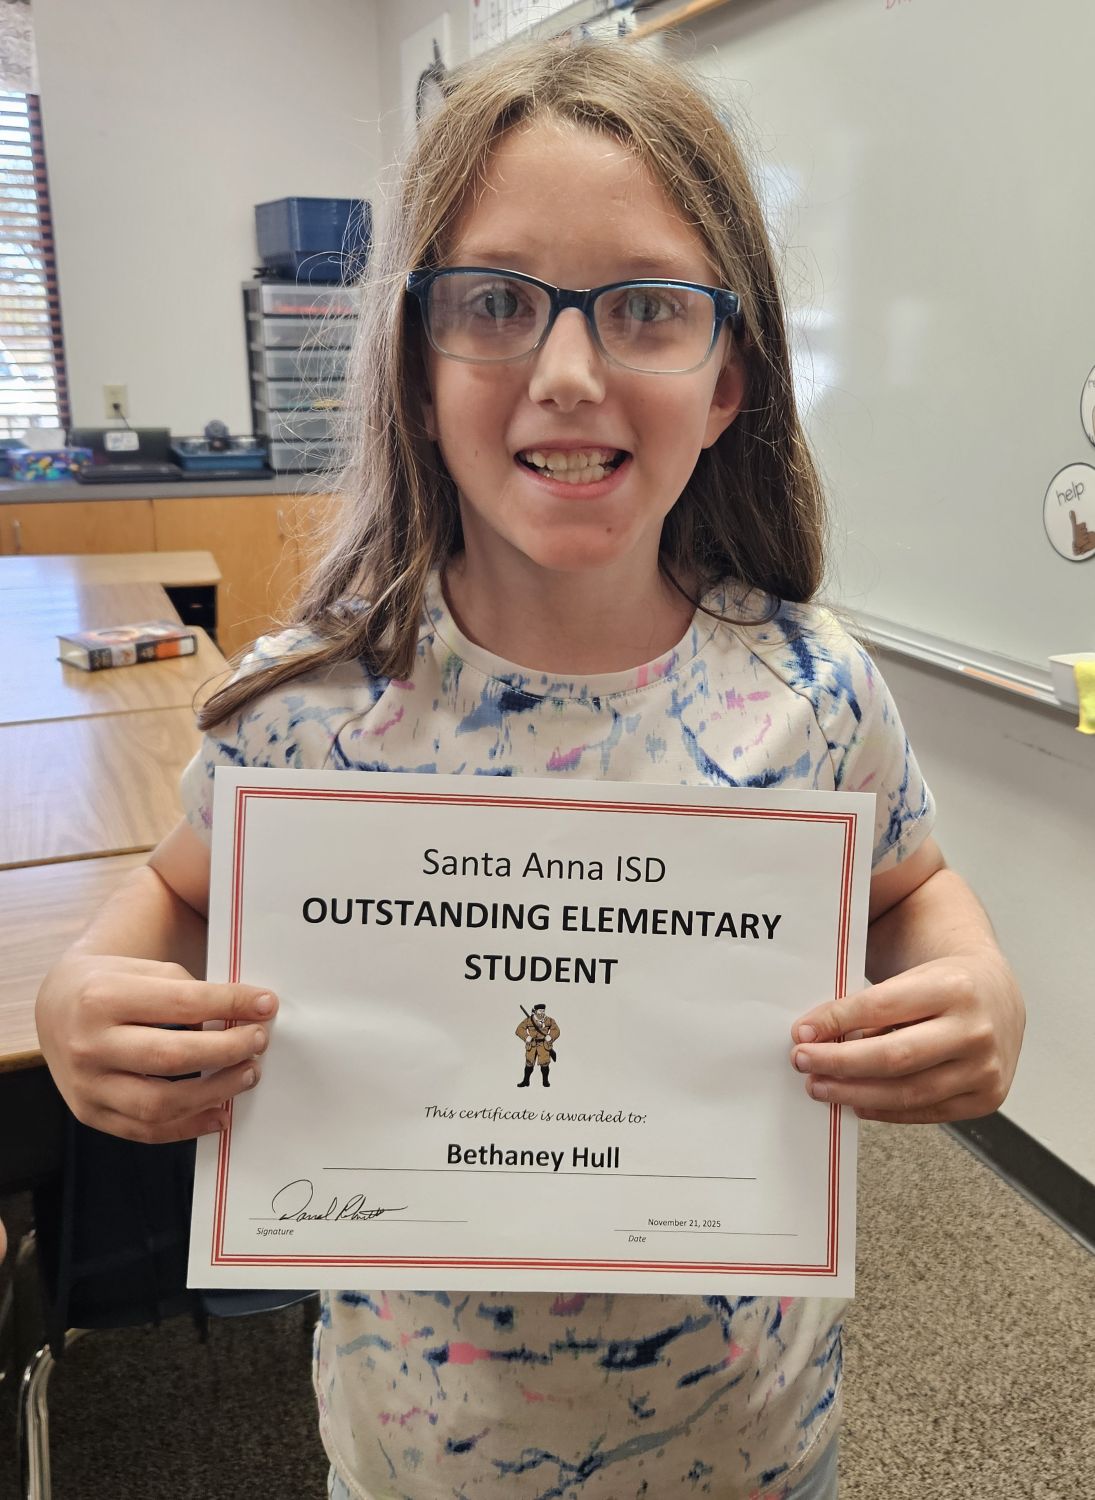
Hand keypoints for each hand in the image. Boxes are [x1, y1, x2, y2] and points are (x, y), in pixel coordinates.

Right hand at [36, 954, 278, 1143]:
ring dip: (215, 1094)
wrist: (54, 1008)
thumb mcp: (142, 969)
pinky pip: (146, 1131)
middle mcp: (89, 1045)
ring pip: (159, 1104)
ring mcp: (86, 1085)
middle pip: (171, 1058)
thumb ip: (187, 991)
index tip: (267, 1005)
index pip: (181, 1003)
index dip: (231, 1005)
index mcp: (103, 998)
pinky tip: (221, 1114)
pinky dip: (189, 1127)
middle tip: (259, 1042)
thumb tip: (241, 1018)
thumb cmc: (109, 984)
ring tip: (247, 1075)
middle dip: (227, 1051)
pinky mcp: (90, 1114)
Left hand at [789, 948, 1024, 1123]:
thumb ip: (869, 1002)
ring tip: (821, 1086)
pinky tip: (857, 1101)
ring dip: (855, 1092)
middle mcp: (975, 1030)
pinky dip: (885, 1110)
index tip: (802, 1032)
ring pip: (908, 1092)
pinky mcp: (986, 1097)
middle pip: (894, 1057)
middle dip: (839, 1062)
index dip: (836, 1021)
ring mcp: (985, 1068)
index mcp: (954, 987)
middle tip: (803, 1062)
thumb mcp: (913, 977)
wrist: (999, 997)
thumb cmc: (946, 985)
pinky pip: (925, 1111)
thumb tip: (814, 1034)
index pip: (881, 1006)